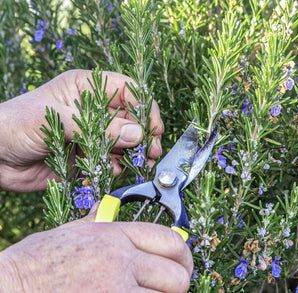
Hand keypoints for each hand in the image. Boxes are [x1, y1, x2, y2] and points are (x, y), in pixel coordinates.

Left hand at [0, 70, 163, 191]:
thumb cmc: (14, 125)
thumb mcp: (55, 119)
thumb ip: (97, 127)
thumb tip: (136, 134)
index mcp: (87, 88)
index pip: (128, 90)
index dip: (144, 106)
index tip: (152, 127)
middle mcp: (94, 110)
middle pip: (132, 117)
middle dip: (144, 133)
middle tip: (151, 150)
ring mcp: (93, 133)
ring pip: (126, 140)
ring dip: (136, 152)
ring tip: (142, 163)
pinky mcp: (88, 155)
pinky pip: (113, 159)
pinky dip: (119, 166)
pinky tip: (114, 170)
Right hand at [0, 205, 192, 291]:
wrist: (8, 288)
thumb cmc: (35, 262)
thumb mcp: (72, 231)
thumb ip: (101, 224)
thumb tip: (113, 212)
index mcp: (114, 235)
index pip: (170, 239)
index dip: (183, 252)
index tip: (182, 261)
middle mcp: (121, 261)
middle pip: (177, 274)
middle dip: (178, 281)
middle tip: (170, 286)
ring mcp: (117, 291)